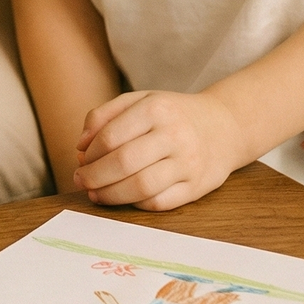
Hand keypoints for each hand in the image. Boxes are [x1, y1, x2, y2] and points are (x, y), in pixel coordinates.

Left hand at [74, 89, 247, 209]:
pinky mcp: (197, 188)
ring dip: (110, 195)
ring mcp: (188, 163)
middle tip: (80, 181)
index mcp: (156, 109)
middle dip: (94, 176)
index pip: (111, 135)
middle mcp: (174, 135)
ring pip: (140, 187)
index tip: (79, 160)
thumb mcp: (140, 100)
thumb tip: (79, 146)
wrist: (224, 126)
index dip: (89, 153)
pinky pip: (159, 202)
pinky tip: (124, 197)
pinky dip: (136, 203)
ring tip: (95, 194)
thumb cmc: (172, 114)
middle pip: (123, 162)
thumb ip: (104, 116)